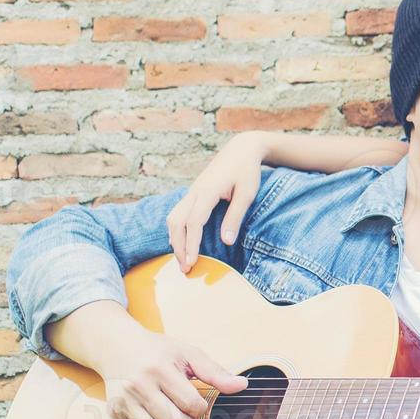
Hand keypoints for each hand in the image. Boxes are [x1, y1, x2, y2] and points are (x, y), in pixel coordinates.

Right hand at [95, 329, 247, 418]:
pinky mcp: (114, 414)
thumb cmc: (157, 351)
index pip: (191, 404)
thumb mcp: (188, 353)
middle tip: (188, 414)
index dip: (201, 408)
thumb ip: (215, 371)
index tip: (197, 402)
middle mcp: (138, 387)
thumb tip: (242, 385)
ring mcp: (124, 402)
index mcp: (159, 370)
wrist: (118, 347)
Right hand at [167, 131, 269, 272]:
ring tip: (182, 259)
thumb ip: (235, 217)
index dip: (191, 244)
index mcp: (207, 191)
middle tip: (185, 269)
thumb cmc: (247, 171)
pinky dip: (176, 229)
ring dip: (174, 239)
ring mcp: (191, 192)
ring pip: (173, 217)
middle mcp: (194, 192)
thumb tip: (226, 242)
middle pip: (176, 222)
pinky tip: (182, 243)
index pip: (193, 222)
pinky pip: (178, 213)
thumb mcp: (247, 194)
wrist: (241, 149)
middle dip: (177, 246)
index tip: (192, 263)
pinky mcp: (193, 193)